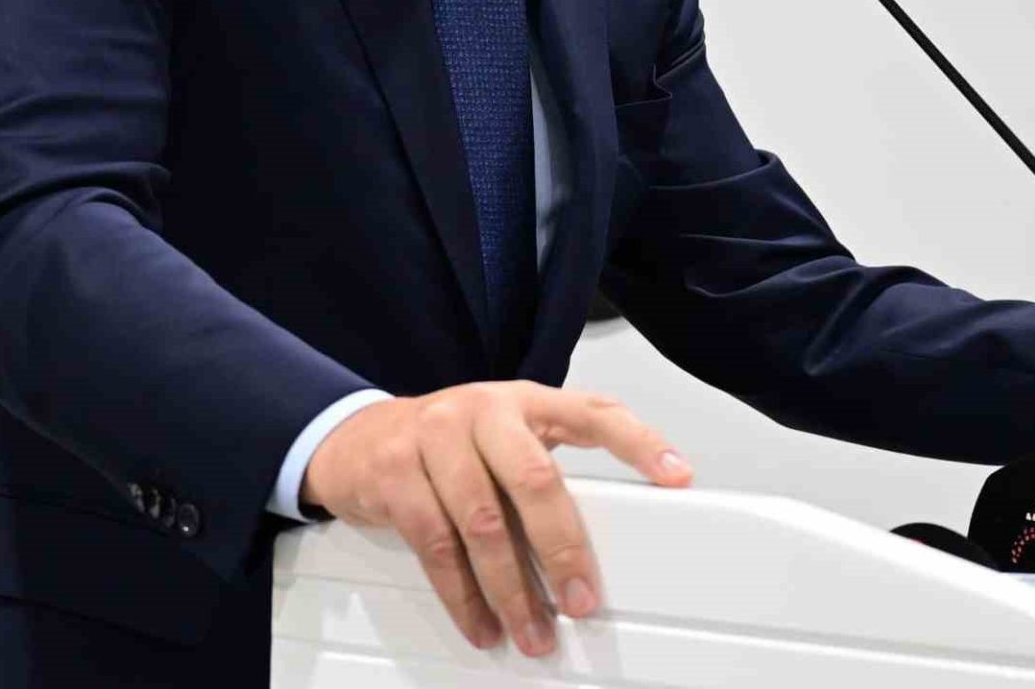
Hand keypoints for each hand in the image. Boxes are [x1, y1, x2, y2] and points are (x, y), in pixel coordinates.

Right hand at [299, 381, 692, 657]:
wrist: (356, 438)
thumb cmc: (450, 444)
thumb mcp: (503, 438)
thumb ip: (544, 470)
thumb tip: (598, 544)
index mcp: (526, 400)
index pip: (595, 412)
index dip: (640, 443)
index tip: (678, 476)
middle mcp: (485, 410)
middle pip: (535, 479)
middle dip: (563, 548)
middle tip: (582, 601)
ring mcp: (435, 436)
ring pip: (483, 523)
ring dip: (512, 590)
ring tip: (533, 633)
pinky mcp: (395, 473)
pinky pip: (435, 545)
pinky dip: (463, 595)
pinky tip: (481, 624)